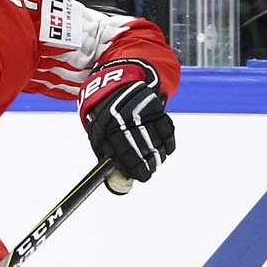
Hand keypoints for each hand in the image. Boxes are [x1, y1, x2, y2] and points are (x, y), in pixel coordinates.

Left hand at [79, 59, 174, 187]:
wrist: (114, 87)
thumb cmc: (104, 117)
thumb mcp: (98, 134)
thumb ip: (107, 156)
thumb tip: (116, 180)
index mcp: (110, 127)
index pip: (125, 153)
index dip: (135, 167)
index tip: (142, 177)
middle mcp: (128, 119)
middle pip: (144, 147)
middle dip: (149, 163)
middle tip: (150, 172)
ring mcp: (143, 112)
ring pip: (158, 139)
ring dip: (159, 154)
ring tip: (156, 161)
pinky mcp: (155, 106)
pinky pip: (167, 128)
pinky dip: (169, 141)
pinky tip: (166, 150)